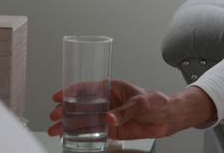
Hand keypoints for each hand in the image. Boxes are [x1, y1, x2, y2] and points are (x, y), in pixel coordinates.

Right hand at [48, 80, 215, 139]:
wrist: (168, 118)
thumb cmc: (157, 102)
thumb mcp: (141, 103)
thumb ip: (125, 111)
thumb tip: (109, 119)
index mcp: (112, 88)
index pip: (88, 87)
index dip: (71, 91)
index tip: (58, 95)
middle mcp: (107, 101)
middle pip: (81, 105)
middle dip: (66, 110)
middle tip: (55, 116)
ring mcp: (107, 115)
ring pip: (84, 120)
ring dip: (69, 124)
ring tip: (55, 130)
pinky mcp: (111, 129)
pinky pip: (92, 132)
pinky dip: (79, 134)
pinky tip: (68, 137)